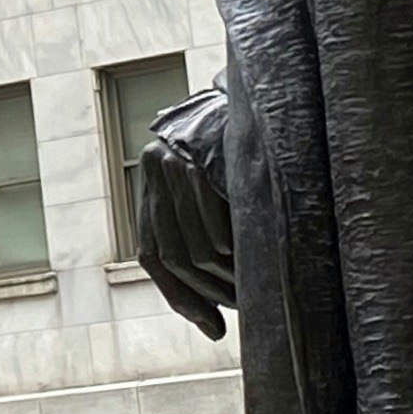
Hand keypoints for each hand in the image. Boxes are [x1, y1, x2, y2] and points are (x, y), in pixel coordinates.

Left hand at [135, 85, 238, 340]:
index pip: (155, 254)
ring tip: (258, 290)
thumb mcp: (215, 192)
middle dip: (210, 292)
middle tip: (246, 309)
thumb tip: (212, 326)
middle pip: (176, 255)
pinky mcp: (201, 156)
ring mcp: (174, 161)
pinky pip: (216, 223)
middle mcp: (155, 170)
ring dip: (229, 278)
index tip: (213, 327)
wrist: (256, 86)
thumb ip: (205, 239)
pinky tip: (259, 260)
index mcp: (152, 183)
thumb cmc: (242, 148)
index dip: (181, 297)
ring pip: (199, 246)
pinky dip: (237, 250)